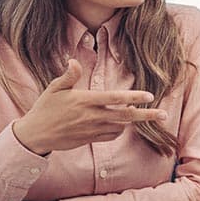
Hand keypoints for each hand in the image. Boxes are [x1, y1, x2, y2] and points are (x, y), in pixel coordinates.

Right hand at [12, 59, 167, 154]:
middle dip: (146, 116)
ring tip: (137, 114)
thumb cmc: (45, 108)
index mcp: (85, 101)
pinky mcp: (90, 139)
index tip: (149, 96)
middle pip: (125, 116)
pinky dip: (118, 130)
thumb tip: (73, 61)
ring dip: (130, 121)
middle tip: (164, 114)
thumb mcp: (54, 88)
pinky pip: (111, 136)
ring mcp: (92, 130)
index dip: (133, 97)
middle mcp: (92, 116)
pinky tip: (120, 124)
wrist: (35, 135)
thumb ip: (68, 76)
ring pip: (120, 127)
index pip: (114, 98)